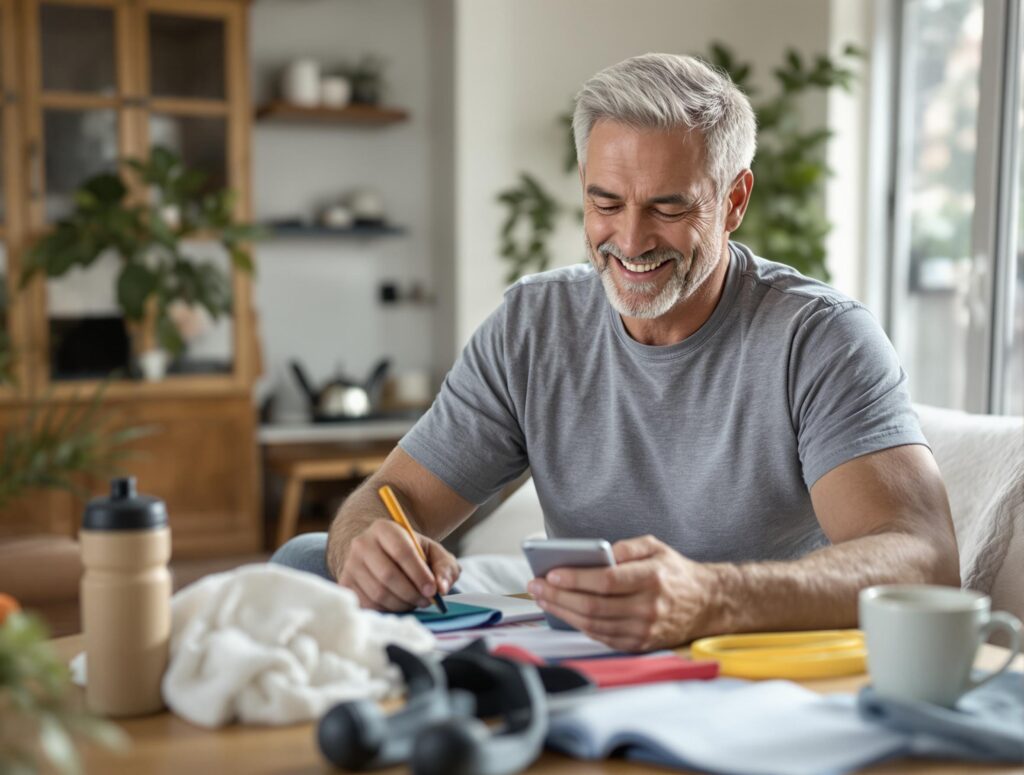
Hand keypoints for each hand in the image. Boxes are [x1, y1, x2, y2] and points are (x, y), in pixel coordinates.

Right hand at [338, 519, 460, 611]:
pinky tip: (398, 604)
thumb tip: (442, 587)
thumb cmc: (412, 554)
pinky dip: (387, 610)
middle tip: (426, 601)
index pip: (402, 552)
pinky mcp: (345, 584)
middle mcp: (362, 544)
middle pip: (388, 575)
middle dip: (411, 593)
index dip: (419, 574)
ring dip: (401, 604)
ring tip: (414, 602)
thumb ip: (444, 567)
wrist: (381, 554)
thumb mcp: (433, 553)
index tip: (432, 590)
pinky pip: (368, 604)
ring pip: (378, 593)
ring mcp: (350, 564)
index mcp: (384, 528)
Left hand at [527, 535, 715, 650]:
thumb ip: (629, 546)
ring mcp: (644, 630)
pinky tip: (564, 612)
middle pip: (595, 606)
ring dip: (563, 613)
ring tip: (543, 598)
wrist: (707, 604)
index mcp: (652, 578)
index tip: (552, 573)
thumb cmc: (674, 572)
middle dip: (559, 596)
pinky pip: (603, 638)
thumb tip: (600, 552)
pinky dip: (580, 626)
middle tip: (536, 586)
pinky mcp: (641, 644)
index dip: (576, 578)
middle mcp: (648, 607)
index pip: (607, 581)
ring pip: (594, 625)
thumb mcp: (656, 546)